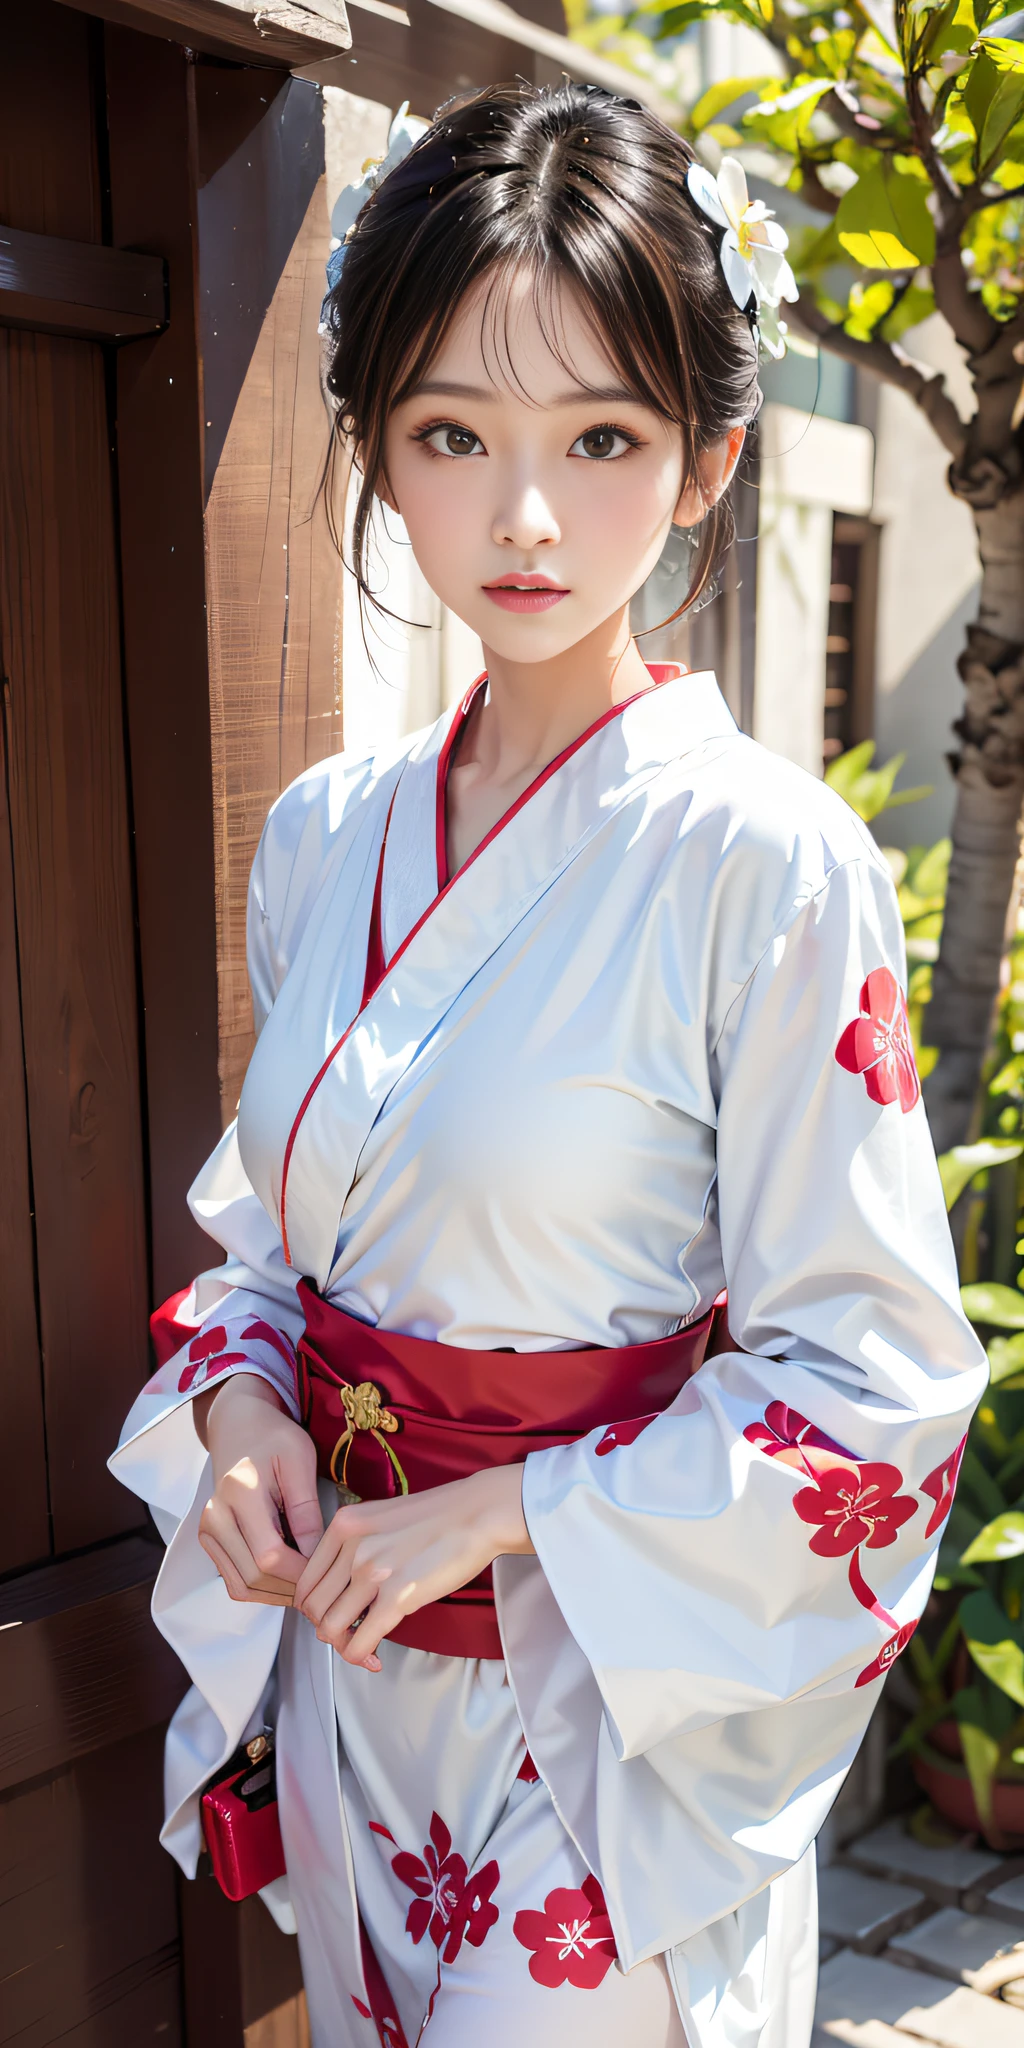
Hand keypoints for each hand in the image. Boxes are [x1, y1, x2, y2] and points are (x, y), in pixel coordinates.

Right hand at [197, 1374, 323, 1604]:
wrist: (238, 1426)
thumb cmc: (274, 1438)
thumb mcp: (300, 1460)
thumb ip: (306, 1509)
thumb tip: (315, 1557)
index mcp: (240, 1493)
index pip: (268, 1556)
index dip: (300, 1573)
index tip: (328, 1571)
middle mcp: (216, 1516)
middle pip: (253, 1577)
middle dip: (290, 1588)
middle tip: (322, 1583)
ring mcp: (208, 1531)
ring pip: (241, 1585)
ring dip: (276, 1594)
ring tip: (307, 1582)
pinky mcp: (209, 1540)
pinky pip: (233, 1579)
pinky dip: (261, 1587)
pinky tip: (286, 1576)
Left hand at [294, 1465, 532, 1669]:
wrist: (477, 1514)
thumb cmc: (437, 1517)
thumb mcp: (380, 1519)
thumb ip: (355, 1547)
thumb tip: (343, 1592)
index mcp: (343, 1525)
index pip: (305, 1581)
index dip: (314, 1607)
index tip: (334, 1615)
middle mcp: (351, 1547)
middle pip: (312, 1607)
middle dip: (327, 1629)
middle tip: (349, 1633)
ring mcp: (372, 1571)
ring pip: (330, 1628)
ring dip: (343, 1645)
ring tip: (362, 1645)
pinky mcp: (397, 1596)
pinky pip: (360, 1641)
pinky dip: (360, 1655)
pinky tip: (374, 1655)